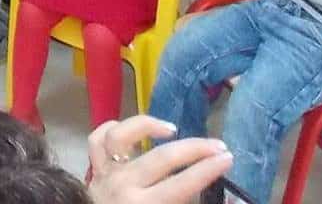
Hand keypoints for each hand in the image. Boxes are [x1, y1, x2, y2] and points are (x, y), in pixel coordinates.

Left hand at [88, 116, 232, 203]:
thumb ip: (185, 203)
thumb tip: (219, 198)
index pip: (182, 185)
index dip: (207, 170)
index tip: (227, 158)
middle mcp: (124, 186)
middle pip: (162, 158)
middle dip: (195, 148)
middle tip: (218, 145)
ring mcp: (106, 174)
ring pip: (122, 136)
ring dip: (148, 126)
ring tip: (172, 129)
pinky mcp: (93, 169)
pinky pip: (97, 139)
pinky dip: (112, 128)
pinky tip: (133, 130)